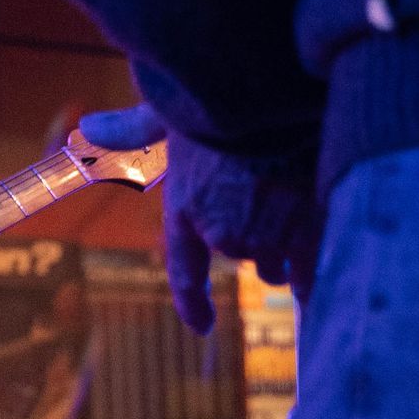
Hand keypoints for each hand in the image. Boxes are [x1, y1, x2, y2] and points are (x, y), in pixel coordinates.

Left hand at [77, 107, 321, 333]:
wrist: (270, 94)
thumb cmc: (215, 100)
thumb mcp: (168, 112)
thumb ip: (134, 129)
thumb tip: (88, 128)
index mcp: (187, 208)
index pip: (185, 270)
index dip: (192, 302)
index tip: (202, 325)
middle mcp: (224, 233)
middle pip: (244, 258)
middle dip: (258, 243)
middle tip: (272, 207)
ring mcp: (267, 237)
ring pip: (279, 269)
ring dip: (288, 252)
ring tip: (301, 217)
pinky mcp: (308, 232)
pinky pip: (314, 272)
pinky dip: (319, 271)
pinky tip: (330, 267)